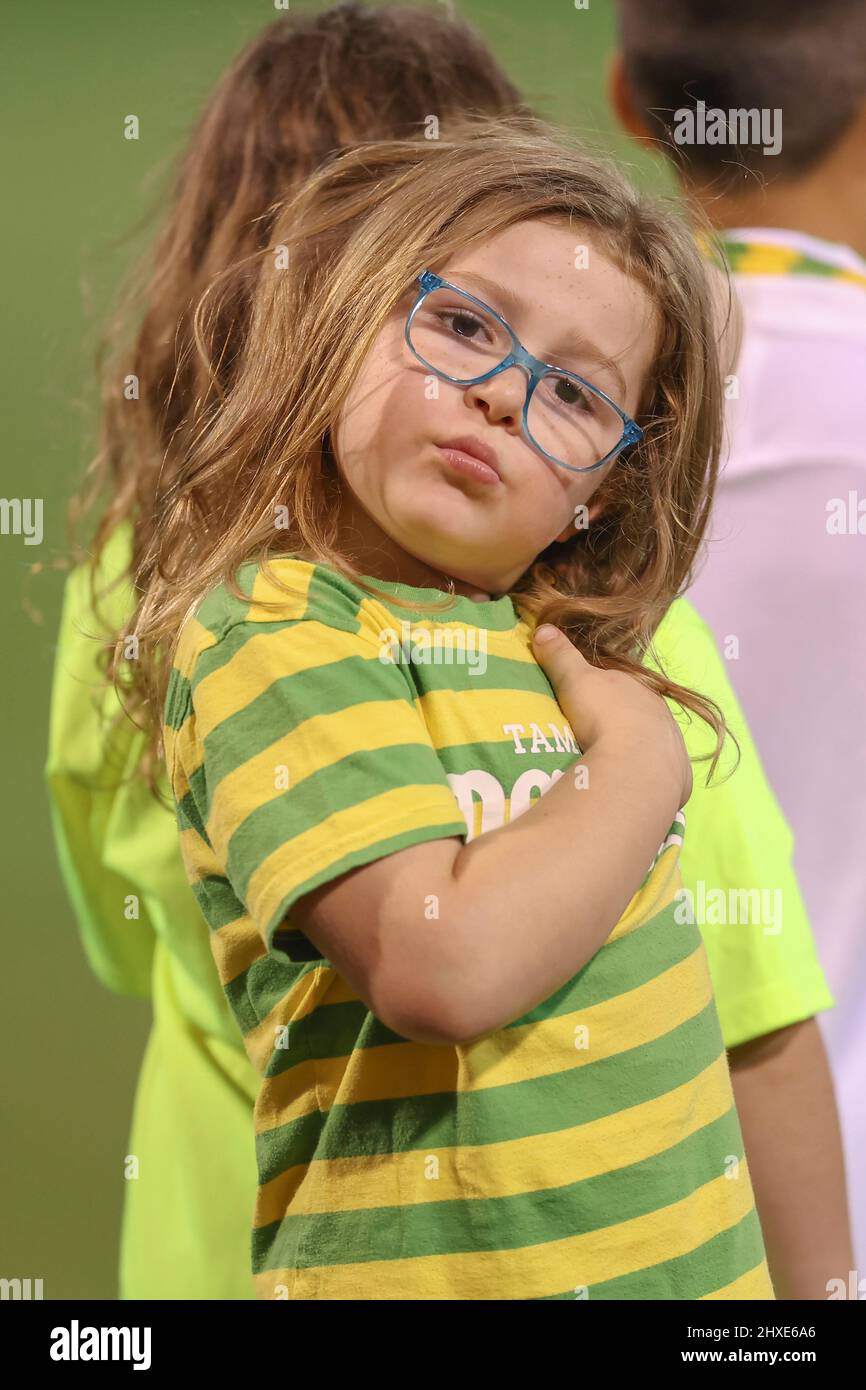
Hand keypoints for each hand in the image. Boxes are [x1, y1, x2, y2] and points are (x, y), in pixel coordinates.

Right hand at [531, 624, 692, 807]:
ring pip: (650, 743)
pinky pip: (658, 773)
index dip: (604, 692)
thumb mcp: (574, 679)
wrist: (636, 765)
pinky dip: (644, 776)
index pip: (621, 684)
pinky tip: (627, 783)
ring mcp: (672, 745)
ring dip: (632, 750)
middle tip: (592, 736)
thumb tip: (542, 628)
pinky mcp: (675, 777)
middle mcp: (661, 713)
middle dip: (619, 722)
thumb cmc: (604, 714)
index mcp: (639, 687)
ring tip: (607, 762)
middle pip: (637, 714)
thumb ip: (560, 655)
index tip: (585, 704)